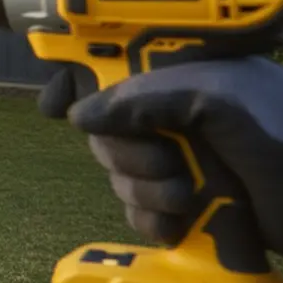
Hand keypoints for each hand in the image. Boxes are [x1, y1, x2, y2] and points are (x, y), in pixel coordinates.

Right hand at [65, 56, 282, 253]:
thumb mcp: (224, 106)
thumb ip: (150, 97)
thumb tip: (83, 114)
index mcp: (187, 71)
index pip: (110, 60)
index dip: (77, 79)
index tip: (58, 104)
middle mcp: (179, 110)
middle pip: (103, 126)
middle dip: (127, 154)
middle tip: (168, 163)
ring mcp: (181, 155)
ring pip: (116, 170)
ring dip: (144, 192)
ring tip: (189, 197)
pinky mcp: (184, 198)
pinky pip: (135, 206)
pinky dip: (151, 219)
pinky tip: (182, 223)